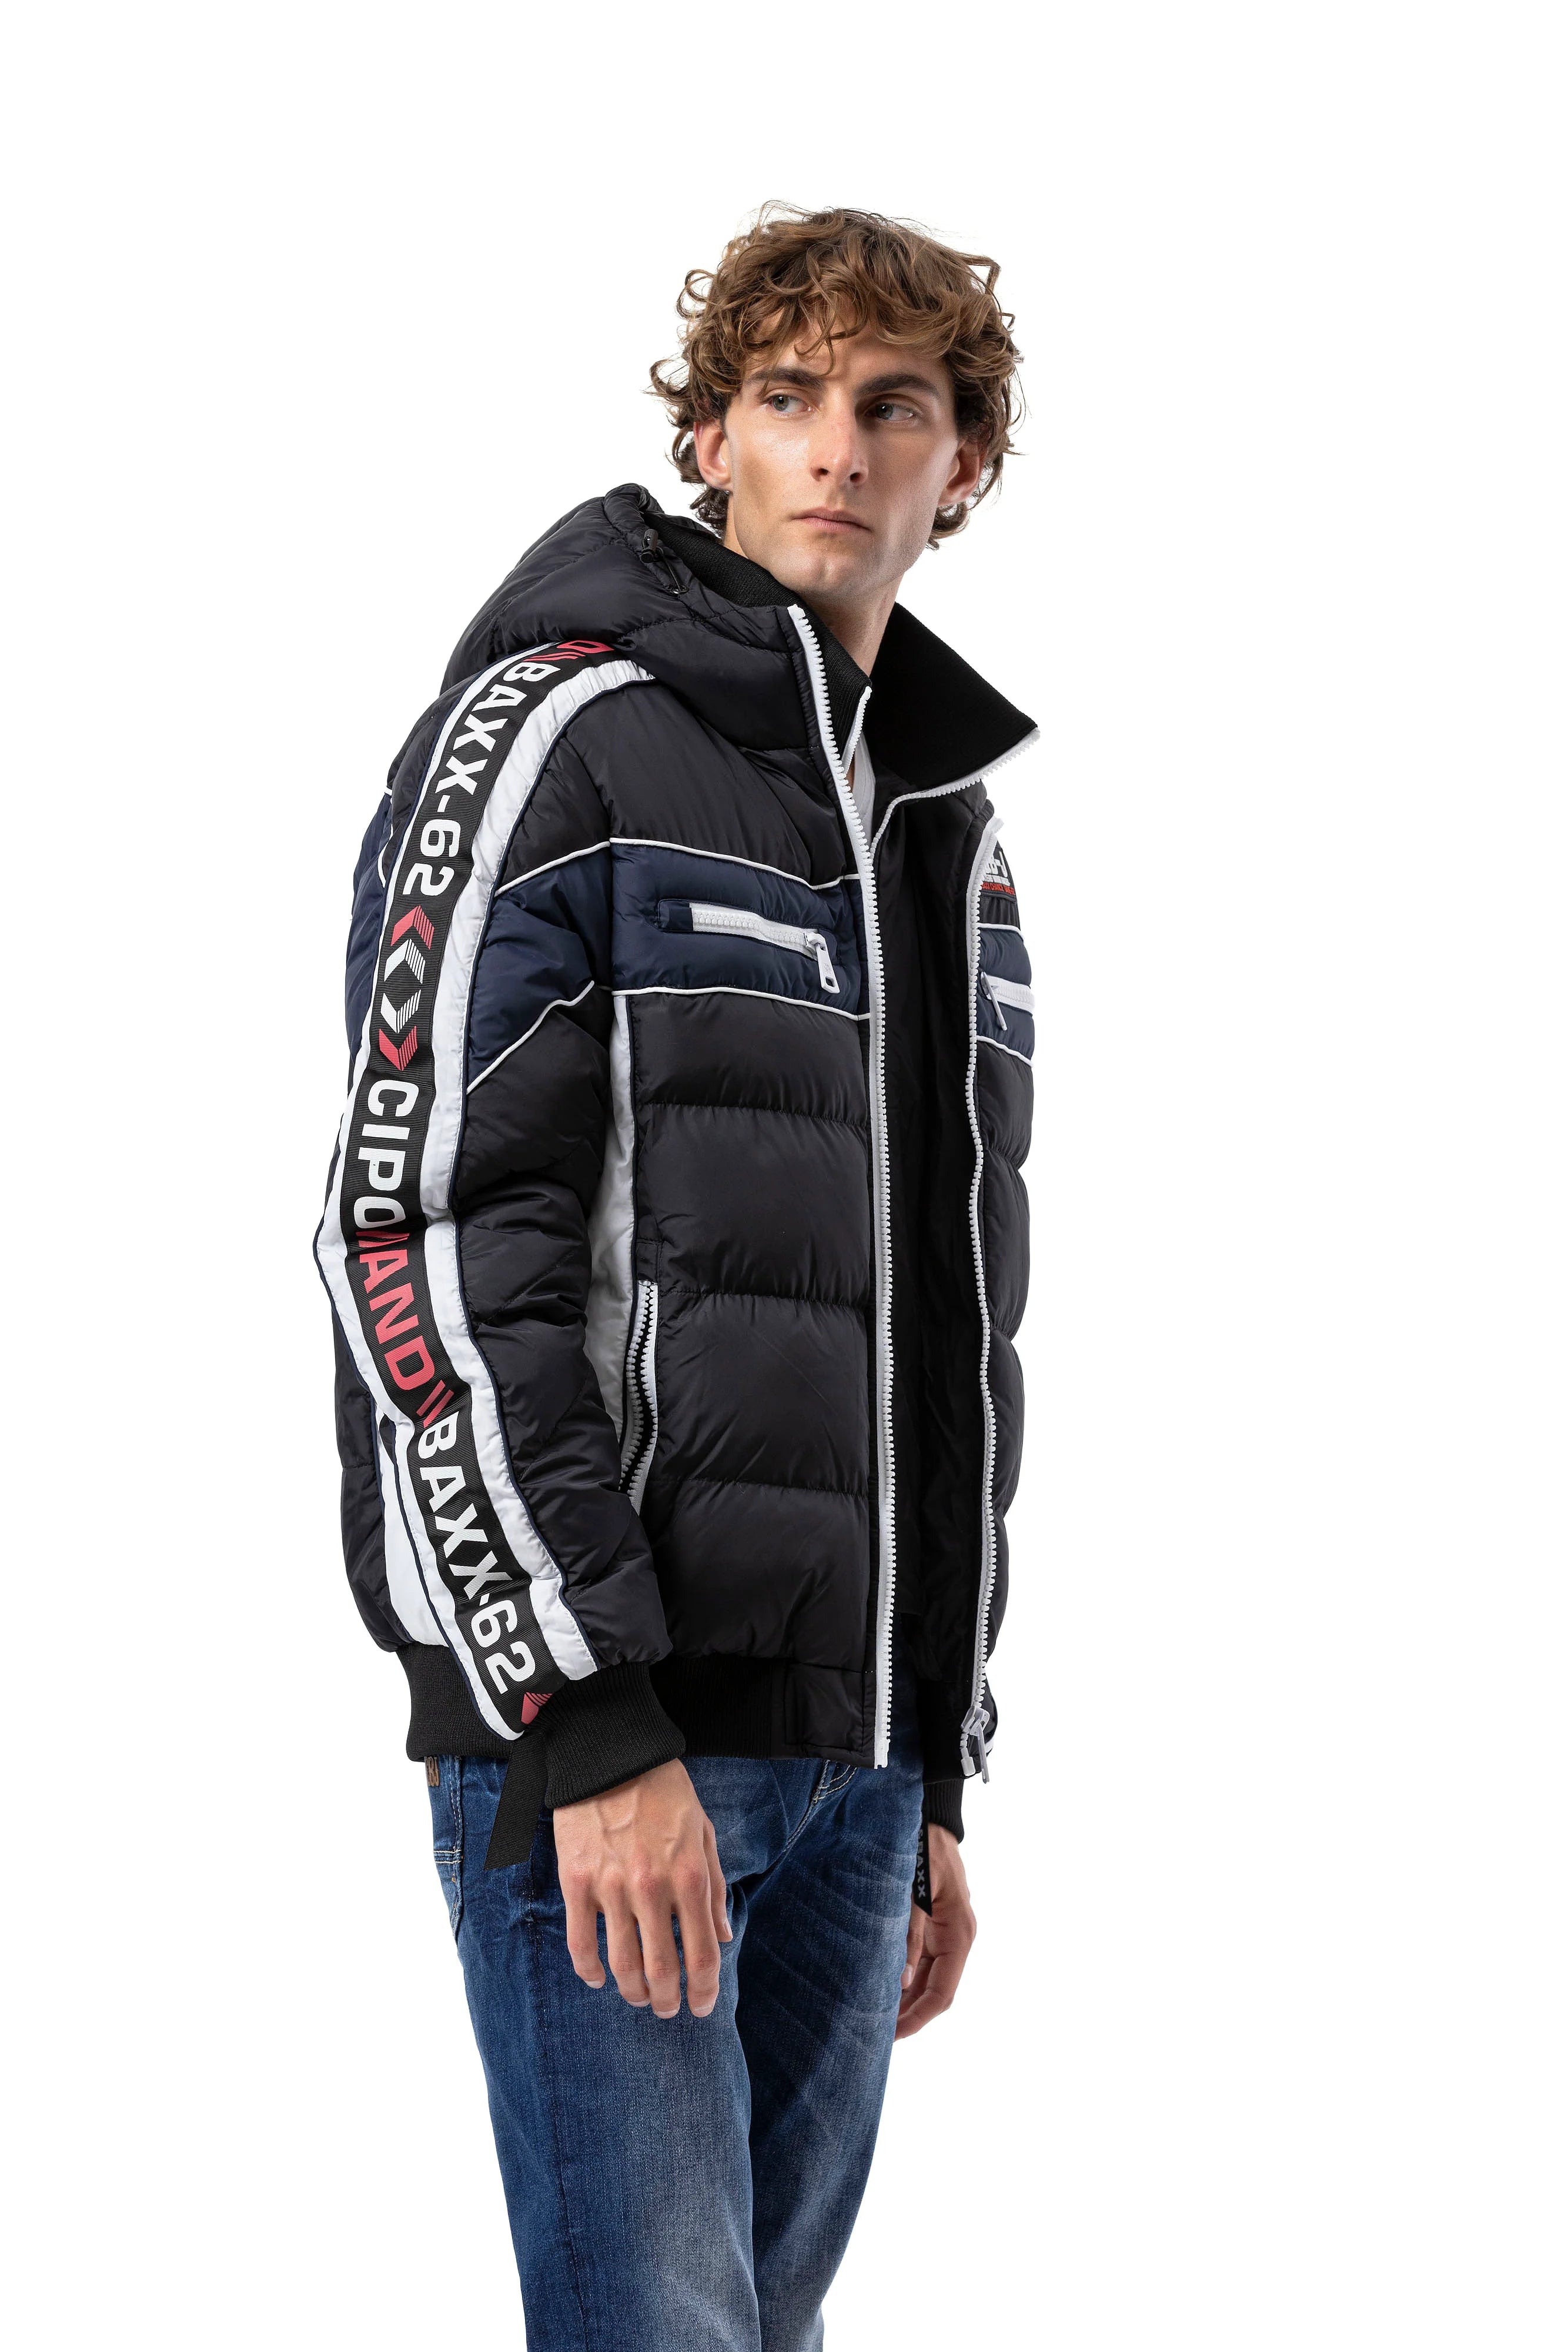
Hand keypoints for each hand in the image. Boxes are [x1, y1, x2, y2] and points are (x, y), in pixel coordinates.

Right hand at [554, 1759, 730, 2018]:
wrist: (609, 1752)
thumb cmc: (663, 1790)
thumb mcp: (702, 1831)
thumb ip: (713, 1886)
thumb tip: (725, 1934)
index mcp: (689, 1875)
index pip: (703, 1953)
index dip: (705, 1989)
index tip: (702, 2005)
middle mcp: (652, 1887)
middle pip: (662, 1969)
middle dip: (667, 2000)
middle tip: (666, 2010)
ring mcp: (611, 1887)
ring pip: (622, 1964)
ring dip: (632, 1992)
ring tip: (638, 1998)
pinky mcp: (577, 1881)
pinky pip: (580, 1943)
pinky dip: (589, 1971)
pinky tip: (598, 1979)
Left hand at [895, 1824, 975, 2039]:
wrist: (929, 1816)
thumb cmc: (922, 1848)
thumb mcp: (914, 1892)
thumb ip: (909, 1936)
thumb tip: (902, 1982)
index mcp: (958, 1934)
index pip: (942, 1993)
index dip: (918, 2019)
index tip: (893, 2037)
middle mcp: (955, 1938)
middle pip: (934, 1991)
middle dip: (908, 2015)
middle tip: (875, 2035)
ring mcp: (944, 1931)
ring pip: (927, 1978)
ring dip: (905, 1999)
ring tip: (873, 2017)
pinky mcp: (932, 1923)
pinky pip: (921, 1960)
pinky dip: (904, 1977)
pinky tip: (882, 1987)